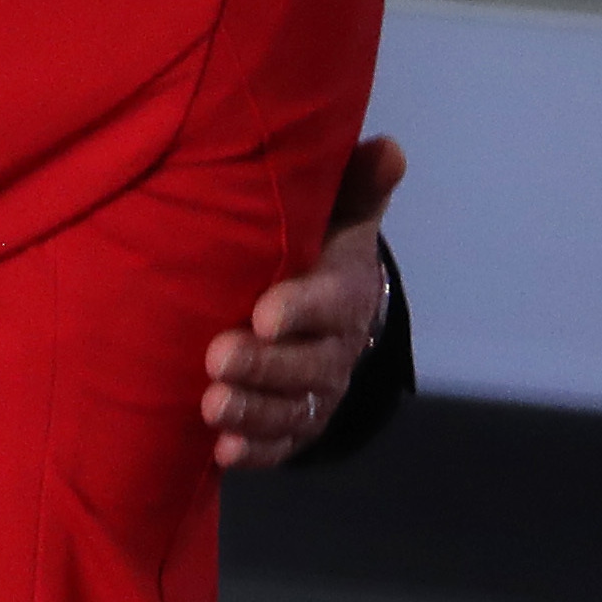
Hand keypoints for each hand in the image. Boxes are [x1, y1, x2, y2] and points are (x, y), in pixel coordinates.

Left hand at [205, 136, 407, 467]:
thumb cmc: (317, 251)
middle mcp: (334, 350)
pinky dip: (256, 452)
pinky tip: (223, 454)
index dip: (301, 309)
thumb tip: (390, 147)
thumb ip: (356, 187)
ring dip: (253, 412)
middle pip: (306, 366)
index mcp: (344, 294)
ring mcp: (316, 393)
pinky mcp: (296, 425)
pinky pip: (280, 445)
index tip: (263, 312)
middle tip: (217, 357)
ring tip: (212, 406)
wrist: (324, 310)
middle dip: (264, 365)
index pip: (330, 303)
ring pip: (291, 410)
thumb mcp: (338, 216)